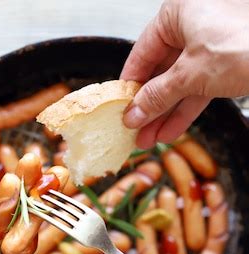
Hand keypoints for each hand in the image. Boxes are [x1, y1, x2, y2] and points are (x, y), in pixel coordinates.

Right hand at [121, 0, 248, 147]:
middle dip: (148, 106)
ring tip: (148, 139)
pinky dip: (184, 110)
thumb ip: (157, 95)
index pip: (142, 52)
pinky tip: (169, 131)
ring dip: (163, 114)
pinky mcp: (224, 64)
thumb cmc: (245, 44)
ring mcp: (209, 45)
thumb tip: (133, 113)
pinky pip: (197, 89)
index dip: (130, 84)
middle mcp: (192, 24)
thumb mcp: (191, 75)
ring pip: (178, 84)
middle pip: (160, 71)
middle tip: (133, 130)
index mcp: (178, 12)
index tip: (120, 108)